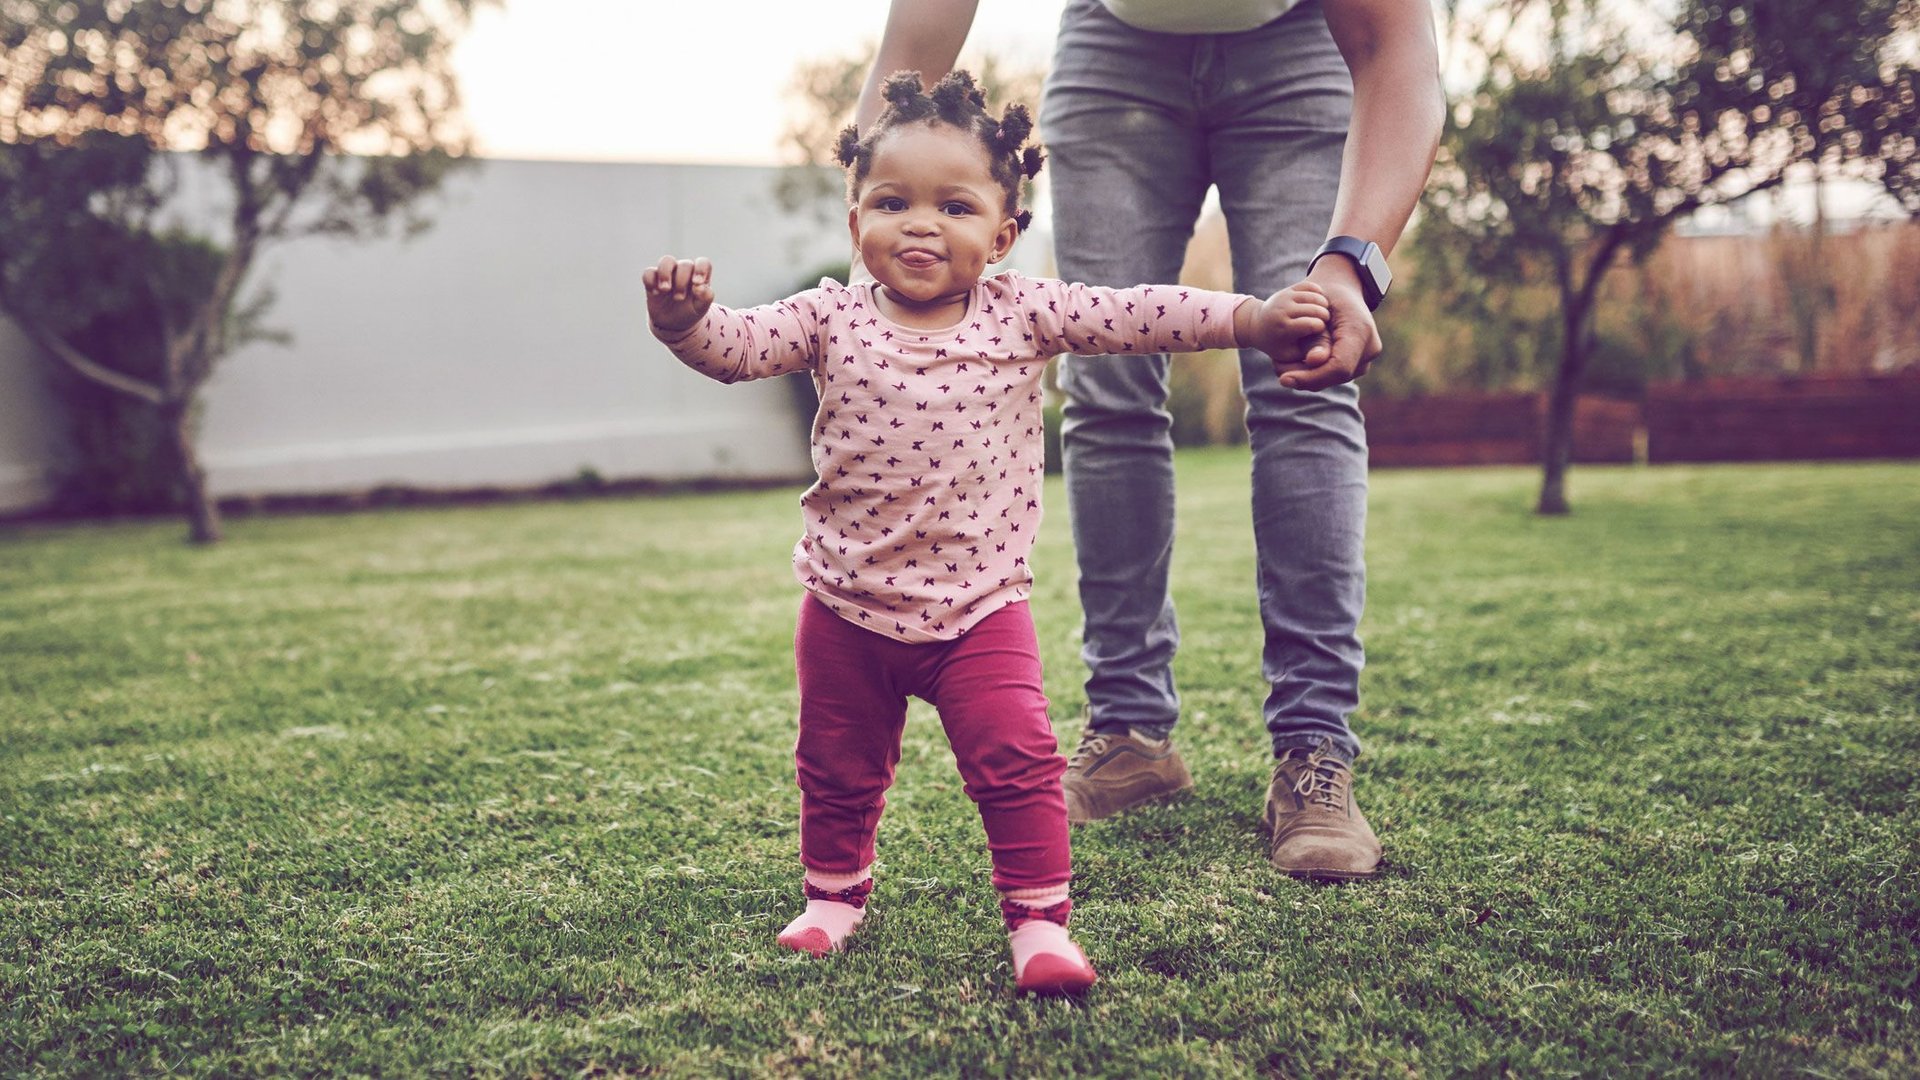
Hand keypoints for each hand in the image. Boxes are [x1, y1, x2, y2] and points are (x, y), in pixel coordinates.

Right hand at [644, 256, 714, 333]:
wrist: (673, 323)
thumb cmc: (690, 311)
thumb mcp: (701, 308)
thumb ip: (706, 297)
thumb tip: (700, 287)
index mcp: (698, 276)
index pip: (703, 263)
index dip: (701, 270)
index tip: (696, 283)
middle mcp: (683, 271)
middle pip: (685, 264)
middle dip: (682, 281)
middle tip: (680, 298)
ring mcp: (668, 274)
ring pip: (666, 261)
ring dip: (665, 274)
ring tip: (665, 289)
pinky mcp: (653, 280)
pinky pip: (649, 272)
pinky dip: (650, 281)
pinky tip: (654, 293)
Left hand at [1236, 281, 1330, 373]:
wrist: (1259, 325)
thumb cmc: (1280, 344)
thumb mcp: (1293, 354)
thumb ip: (1308, 355)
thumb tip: (1320, 359)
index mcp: (1284, 328)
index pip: (1313, 325)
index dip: (1321, 328)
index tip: (1320, 332)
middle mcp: (1283, 310)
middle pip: (1316, 309)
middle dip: (1324, 316)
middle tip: (1324, 322)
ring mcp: (1285, 297)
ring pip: (1315, 296)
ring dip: (1324, 305)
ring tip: (1322, 313)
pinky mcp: (1288, 289)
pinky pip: (1311, 286)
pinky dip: (1319, 293)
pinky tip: (1318, 303)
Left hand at [1281, 261, 1382, 390]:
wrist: (1343, 290)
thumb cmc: (1326, 296)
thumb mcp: (1316, 313)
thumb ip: (1316, 339)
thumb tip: (1313, 361)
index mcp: (1361, 332)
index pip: (1338, 366)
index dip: (1312, 377)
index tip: (1284, 379)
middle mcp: (1370, 348)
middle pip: (1336, 375)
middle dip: (1307, 379)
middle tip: (1280, 376)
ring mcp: (1367, 357)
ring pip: (1335, 377)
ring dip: (1310, 378)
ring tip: (1285, 370)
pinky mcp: (1360, 363)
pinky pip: (1337, 373)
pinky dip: (1317, 373)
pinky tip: (1297, 368)